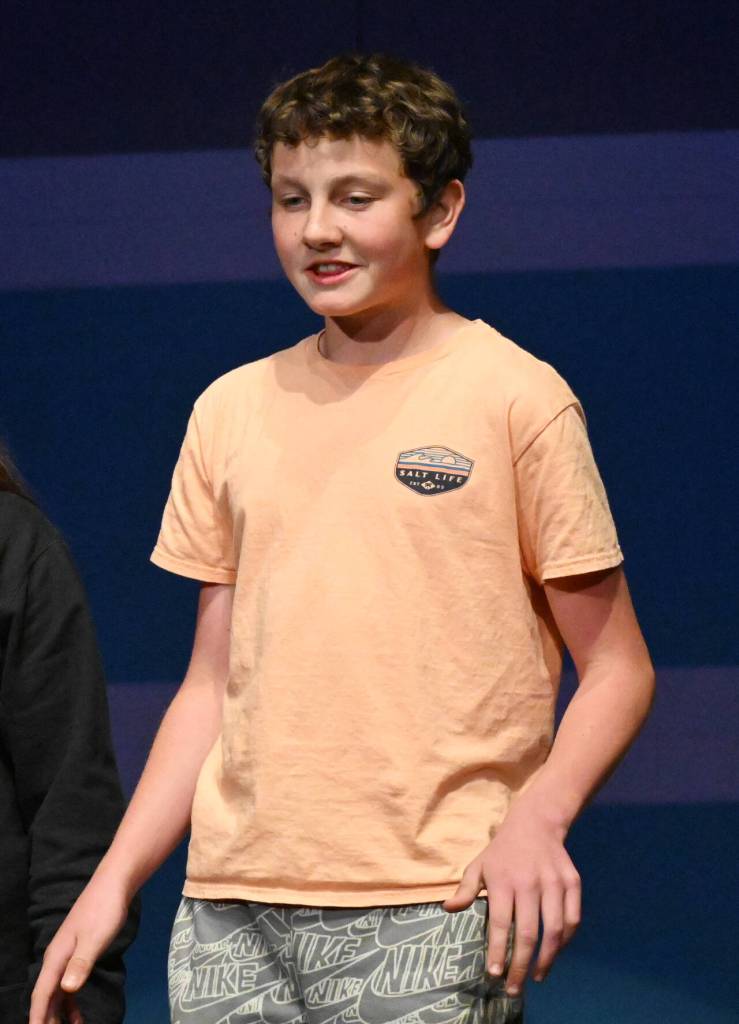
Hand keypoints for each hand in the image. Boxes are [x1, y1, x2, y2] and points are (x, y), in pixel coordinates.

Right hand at [29, 869, 130, 1023]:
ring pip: (56, 993)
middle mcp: (57, 958)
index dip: (38, 1016)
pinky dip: (70, 1003)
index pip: (42, 993)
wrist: (113, 885)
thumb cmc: (104, 910)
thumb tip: (67, 989)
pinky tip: (77, 1016)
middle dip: (46, 1018)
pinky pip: (68, 985)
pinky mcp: (78, 953)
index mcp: (56, 957)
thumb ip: (81, 963)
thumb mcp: (95, 938)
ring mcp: (67, 955)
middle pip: (46, 996)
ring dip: (58, 1014)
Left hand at [442, 801, 580, 996]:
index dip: (499, 951)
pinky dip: (565, 941)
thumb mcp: (479, 865)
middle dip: (520, 965)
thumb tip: (448, 909)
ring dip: (546, 959)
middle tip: (514, 989)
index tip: (495, 974)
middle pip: (528, 933)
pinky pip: (572, 919)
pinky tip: (555, 952)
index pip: (501, 923)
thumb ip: (465, 890)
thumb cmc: (502, 851)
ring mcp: (553, 883)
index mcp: (503, 881)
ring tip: (536, 976)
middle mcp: (529, 883)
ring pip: (554, 930)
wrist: (536, 822)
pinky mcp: (572, 883)